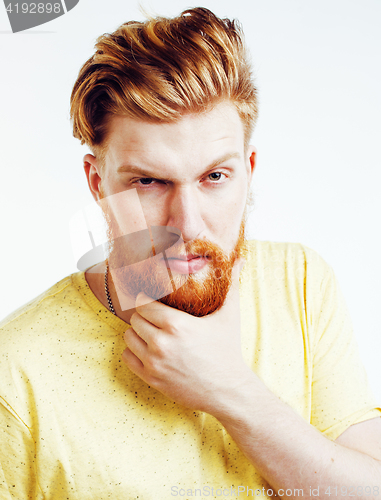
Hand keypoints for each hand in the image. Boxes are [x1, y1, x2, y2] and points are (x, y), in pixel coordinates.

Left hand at [122, 259, 253, 414]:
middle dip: (144, 316)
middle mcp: (161, 342)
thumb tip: (240, 259)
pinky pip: (127, 358)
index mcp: (176, 324)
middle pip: (135, 319)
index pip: (143, 303)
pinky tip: (148, 349)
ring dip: (137, 333)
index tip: (153, 300)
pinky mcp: (151, 378)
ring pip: (128, 337)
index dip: (147, 299)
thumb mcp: (230, 316)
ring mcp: (154, 362)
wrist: (228, 390)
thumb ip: (231, 285)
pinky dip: (134, 352)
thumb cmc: (227, 350)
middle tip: (155, 317)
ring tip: (151, 332)